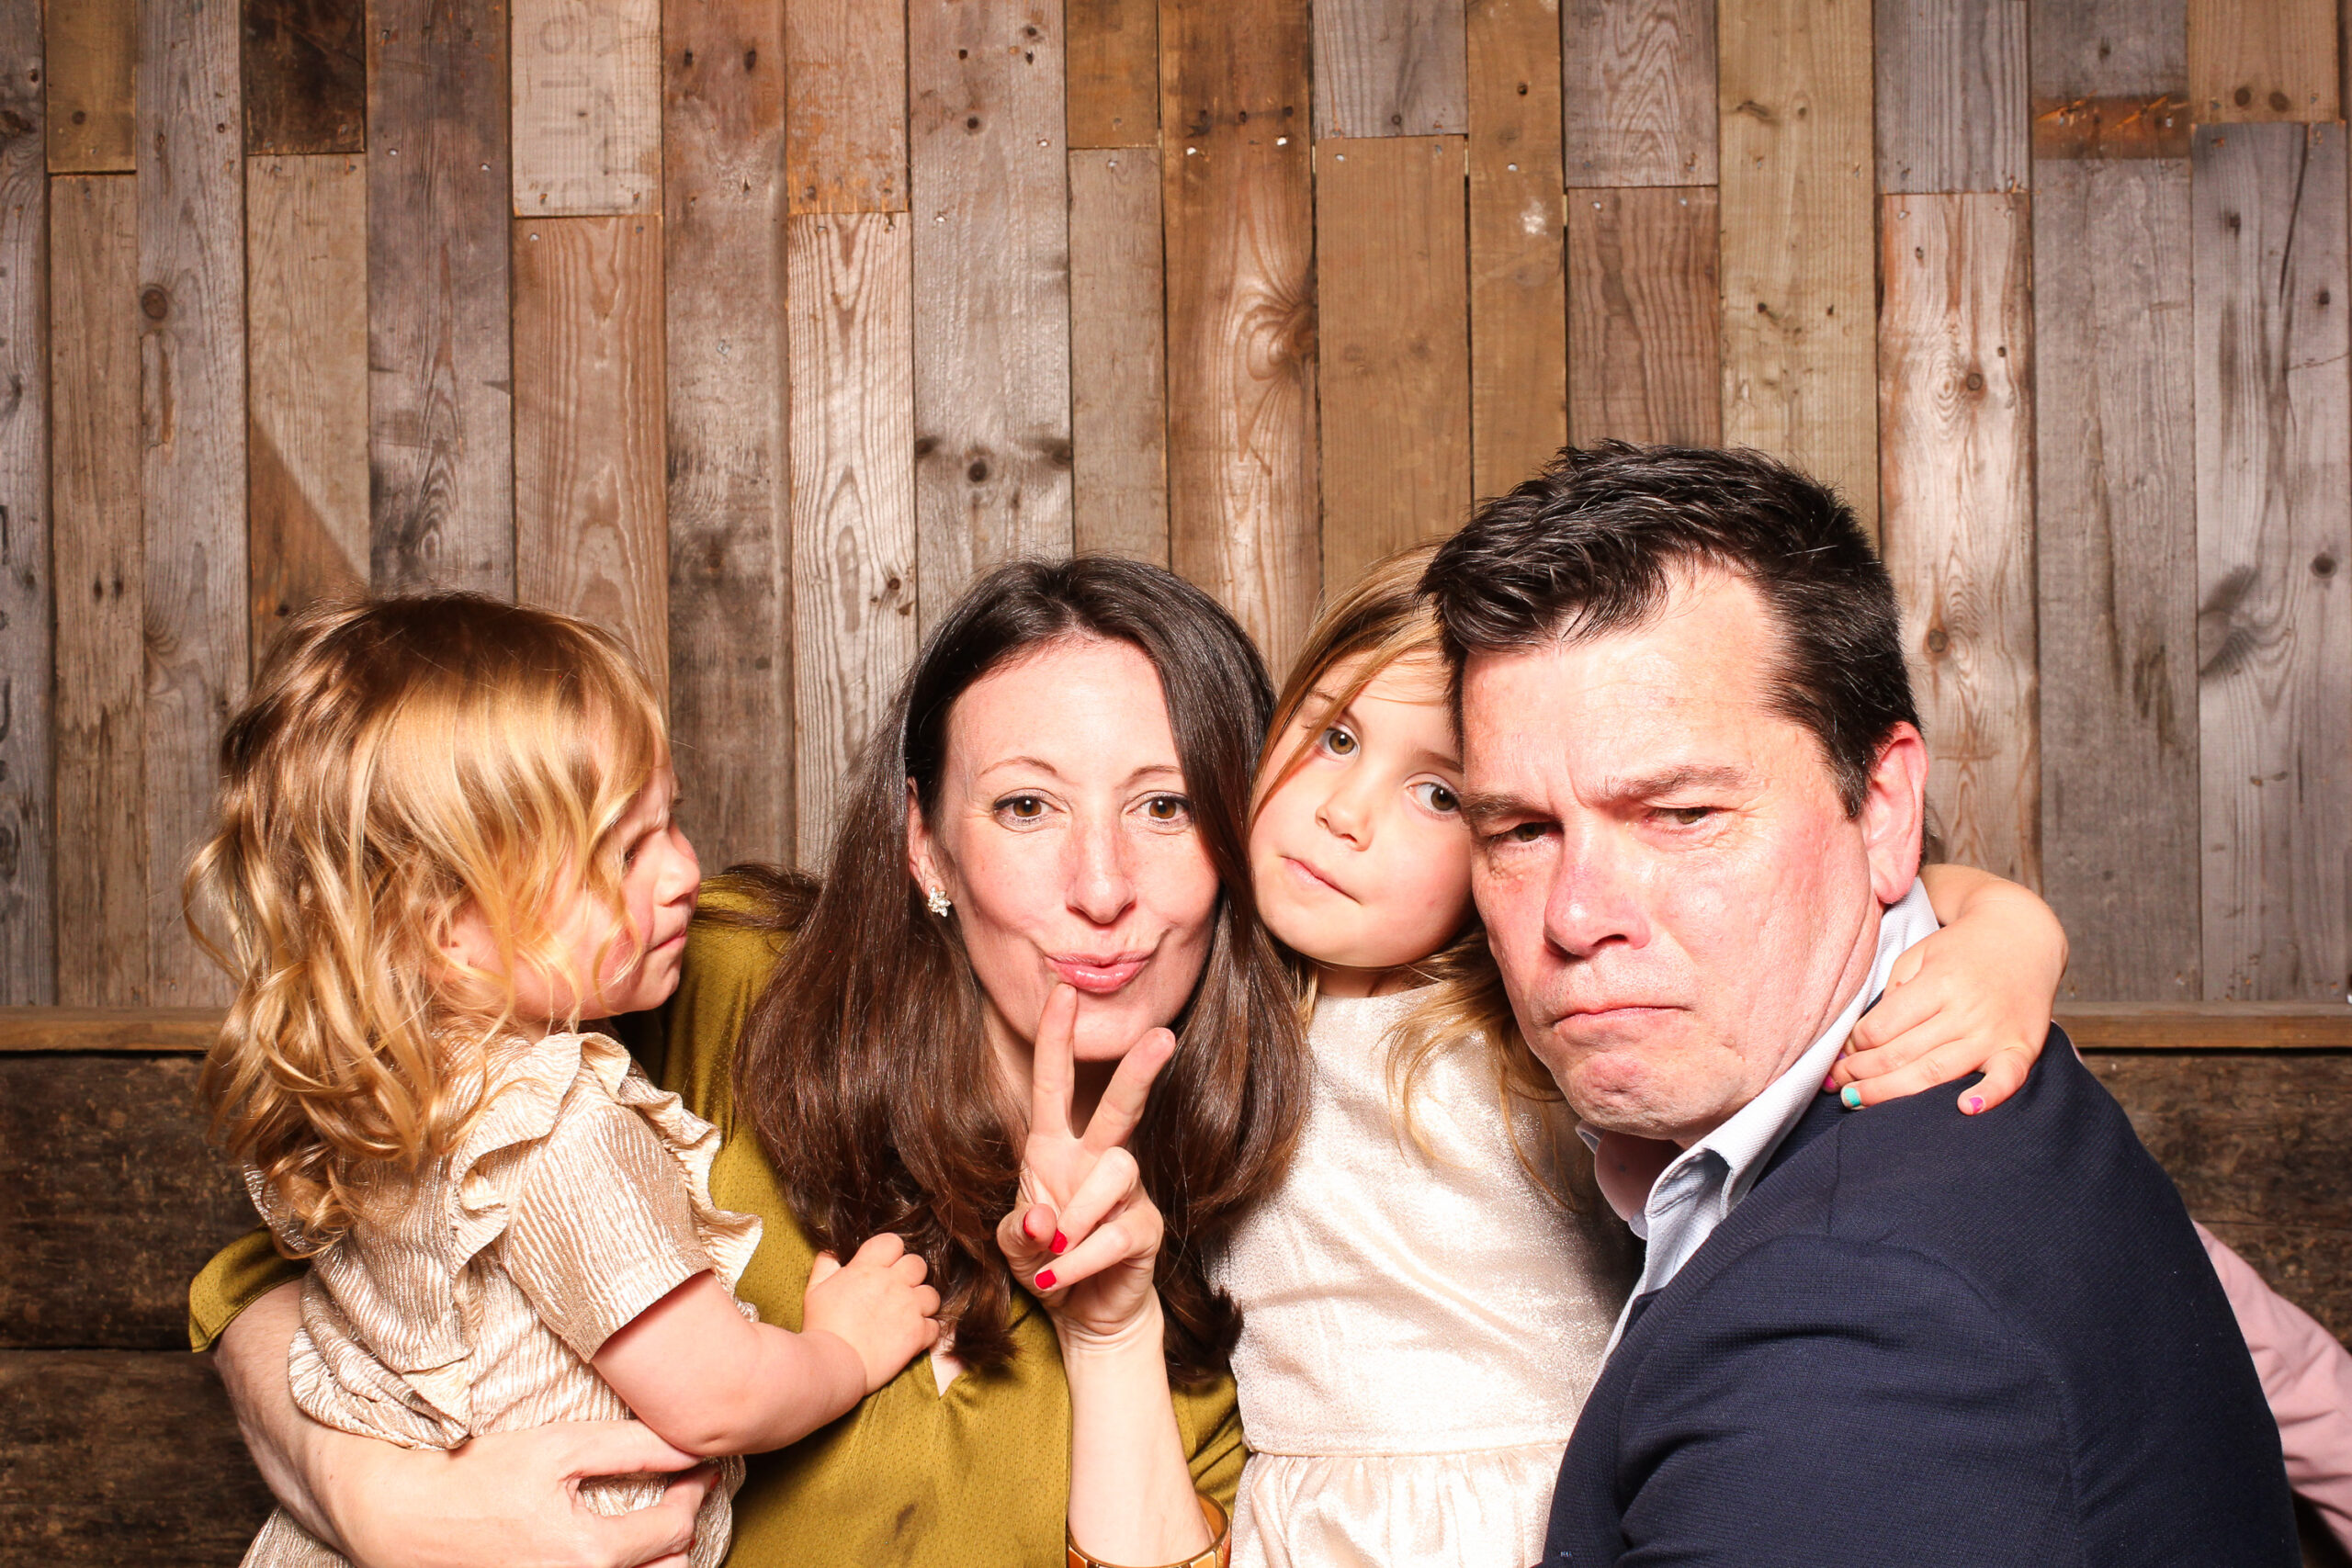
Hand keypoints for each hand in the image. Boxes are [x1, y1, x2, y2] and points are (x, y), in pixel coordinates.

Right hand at [325, 1421, 714, 1567]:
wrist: (402, 1516)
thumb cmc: (476, 1473)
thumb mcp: (558, 1447)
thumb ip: (632, 1447)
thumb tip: (691, 1446)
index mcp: (589, 1555)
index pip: (675, 1527)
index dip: (697, 1490)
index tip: (702, 1466)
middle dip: (683, 1531)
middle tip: (681, 1495)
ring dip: (658, 1559)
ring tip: (653, 1523)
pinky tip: (617, 1548)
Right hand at [802, 1232, 942, 1393]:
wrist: (832, 1363)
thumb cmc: (822, 1327)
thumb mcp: (815, 1290)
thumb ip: (826, 1266)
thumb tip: (833, 1253)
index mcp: (868, 1269)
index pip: (893, 1242)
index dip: (890, 1252)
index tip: (884, 1267)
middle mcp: (893, 1283)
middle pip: (918, 1264)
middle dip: (910, 1276)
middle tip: (897, 1292)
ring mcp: (908, 1307)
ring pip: (932, 1294)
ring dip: (922, 1304)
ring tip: (907, 1315)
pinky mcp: (917, 1333)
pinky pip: (934, 1326)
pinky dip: (925, 1332)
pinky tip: (911, 1337)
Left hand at [995, 984, 1176, 1346]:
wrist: (1083, 1315)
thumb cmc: (1046, 1263)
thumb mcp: (1013, 1246)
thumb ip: (1018, 1230)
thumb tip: (1044, 1219)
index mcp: (1053, 1148)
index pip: (1053, 1084)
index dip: (1056, 1038)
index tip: (1063, 991)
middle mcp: (1092, 1161)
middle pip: (1118, 1107)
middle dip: (1137, 1072)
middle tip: (1161, 1037)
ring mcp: (1124, 1194)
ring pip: (1116, 1172)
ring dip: (1076, 1215)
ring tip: (1053, 1252)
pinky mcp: (1143, 1230)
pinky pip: (1114, 1234)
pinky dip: (1079, 1261)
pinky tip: (1059, 1279)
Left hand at [1831, 899, 2063, 1114]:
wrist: (2023, 935)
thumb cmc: (1962, 948)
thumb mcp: (1918, 956)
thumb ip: (1894, 993)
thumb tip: (1867, 1038)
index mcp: (1938, 983)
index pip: (1882, 1027)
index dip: (1854, 1045)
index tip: (1842, 1054)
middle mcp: (1966, 1010)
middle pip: (1903, 1054)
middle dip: (1861, 1074)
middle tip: (1837, 1085)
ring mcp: (1995, 1031)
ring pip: (1938, 1073)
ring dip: (1892, 1092)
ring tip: (1859, 1101)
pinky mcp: (2023, 1047)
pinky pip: (2008, 1078)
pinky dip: (1989, 1095)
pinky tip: (1964, 1109)